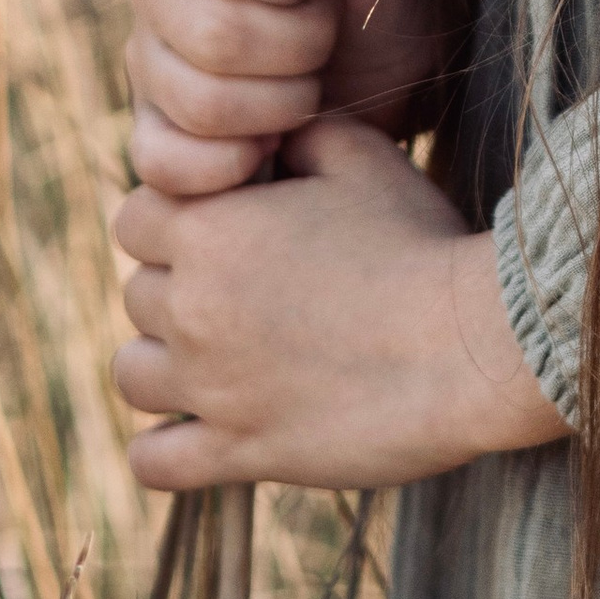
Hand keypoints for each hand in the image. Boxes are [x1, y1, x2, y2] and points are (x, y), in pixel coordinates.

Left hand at [112, 114, 568, 490]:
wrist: (469, 346)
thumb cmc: (421, 242)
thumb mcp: (364, 157)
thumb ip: (300, 135)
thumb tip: (270, 136)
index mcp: (212, 231)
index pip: (134, 217)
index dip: (174, 216)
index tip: (223, 225)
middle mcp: (192, 309)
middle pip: (137, 293)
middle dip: (177, 285)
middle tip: (240, 289)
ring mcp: (210, 388)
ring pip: (131, 375)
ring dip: (163, 362)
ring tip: (216, 357)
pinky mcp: (239, 452)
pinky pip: (152, 463)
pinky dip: (163, 449)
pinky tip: (200, 431)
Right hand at [123, 0, 467, 196]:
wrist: (385, 68)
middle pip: (212, 35)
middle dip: (301, 45)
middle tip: (327, 35)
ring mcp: (145, 62)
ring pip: (200, 104)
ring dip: (284, 102)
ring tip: (309, 79)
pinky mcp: (151, 133)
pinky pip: (163, 164)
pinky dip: (235, 162)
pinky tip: (275, 141)